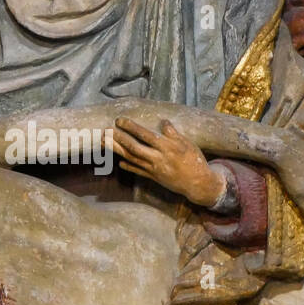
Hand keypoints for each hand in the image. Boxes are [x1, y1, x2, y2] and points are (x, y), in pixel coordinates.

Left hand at [111, 118, 227, 206]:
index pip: (145, 135)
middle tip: (106, 131)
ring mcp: (154, 169)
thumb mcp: (188, 144)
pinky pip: (138, 171)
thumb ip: (174, 134)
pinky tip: (119, 162)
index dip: (131, 127)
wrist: (198, 184)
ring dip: (118, 151)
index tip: (120, 120)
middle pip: (134, 148)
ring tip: (105, 143)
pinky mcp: (154, 177)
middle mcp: (158, 158)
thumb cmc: (195, 161)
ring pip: (133, 159)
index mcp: (167, 147)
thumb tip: (164, 122)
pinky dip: (128, 166)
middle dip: (119, 139)